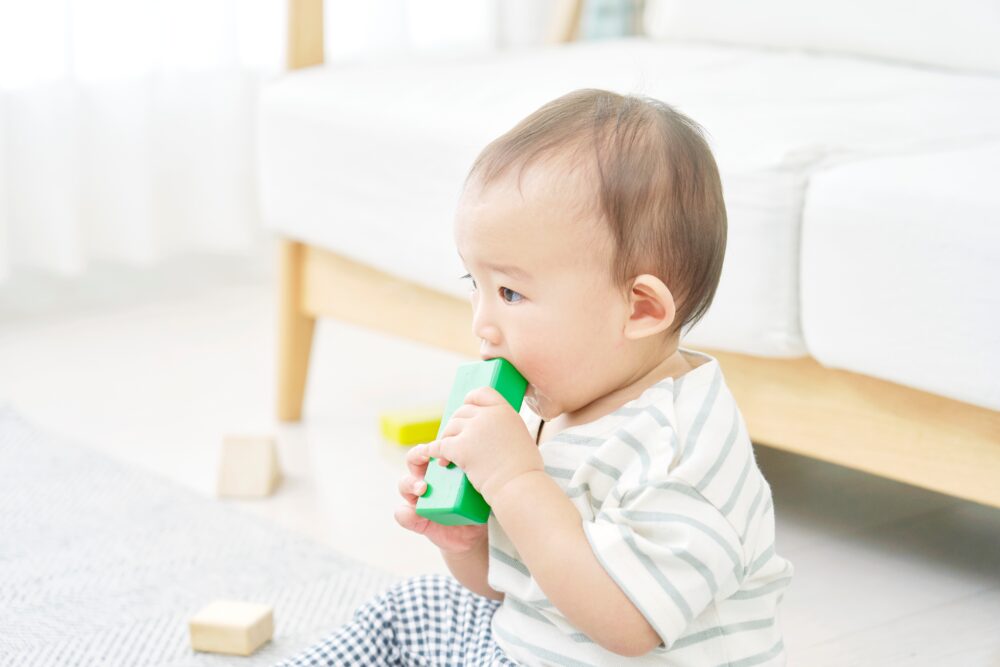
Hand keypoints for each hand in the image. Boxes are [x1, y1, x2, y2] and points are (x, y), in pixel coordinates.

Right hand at [394, 442, 487, 553]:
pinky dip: (406, 514)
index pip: (433, 449)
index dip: (433, 444)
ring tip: (423, 489)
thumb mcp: (479, 489)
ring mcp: (419, 498)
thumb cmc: (475, 506)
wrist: (471, 535)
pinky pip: (403, 514)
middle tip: (426, 457)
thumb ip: (478, 478)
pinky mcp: (415, 519)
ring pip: (405, 484)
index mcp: (441, 467)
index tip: (441, 445)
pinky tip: (416, 516)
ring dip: (411, 483)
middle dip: (417, 456)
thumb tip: (482, 467)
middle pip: (413, 460)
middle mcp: (427, 478)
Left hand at [425, 386, 542, 504]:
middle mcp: (488, 415)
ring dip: (447, 440)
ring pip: (450, 428)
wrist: (518, 485)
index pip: (481, 393)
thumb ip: (504, 427)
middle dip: (457, 426)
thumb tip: (492, 432)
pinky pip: (440, 445)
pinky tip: (432, 456)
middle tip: (455, 440)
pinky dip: (434, 451)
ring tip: (448, 456)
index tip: (465, 409)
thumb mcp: (521, 436)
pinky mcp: (460, 447)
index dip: (470, 400)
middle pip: (462, 412)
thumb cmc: (523, 469)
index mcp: (505, 410)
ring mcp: (473, 430)